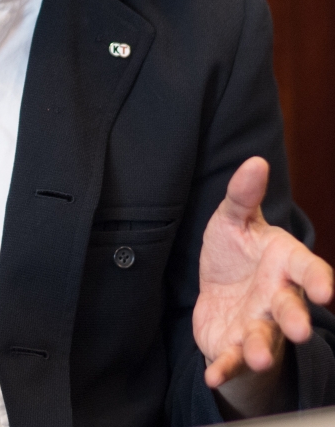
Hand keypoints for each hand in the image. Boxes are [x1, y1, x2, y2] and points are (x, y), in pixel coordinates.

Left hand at [193, 157, 332, 410]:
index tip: (325, 289)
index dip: (317, 279)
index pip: (307, 269)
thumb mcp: (233, 219)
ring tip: (256, 356)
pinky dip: (224, 367)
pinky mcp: (232, 344)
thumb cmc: (236, 251)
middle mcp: (276, 297)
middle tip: (301, 330)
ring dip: (260, 349)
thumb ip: (244, 196)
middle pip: (290, 309)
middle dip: (296, 320)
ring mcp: (257, 324)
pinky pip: (230, 358)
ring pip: (264, 339)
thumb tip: (255, 161)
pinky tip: (212, 374)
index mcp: (284, 263)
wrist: (220, 291)